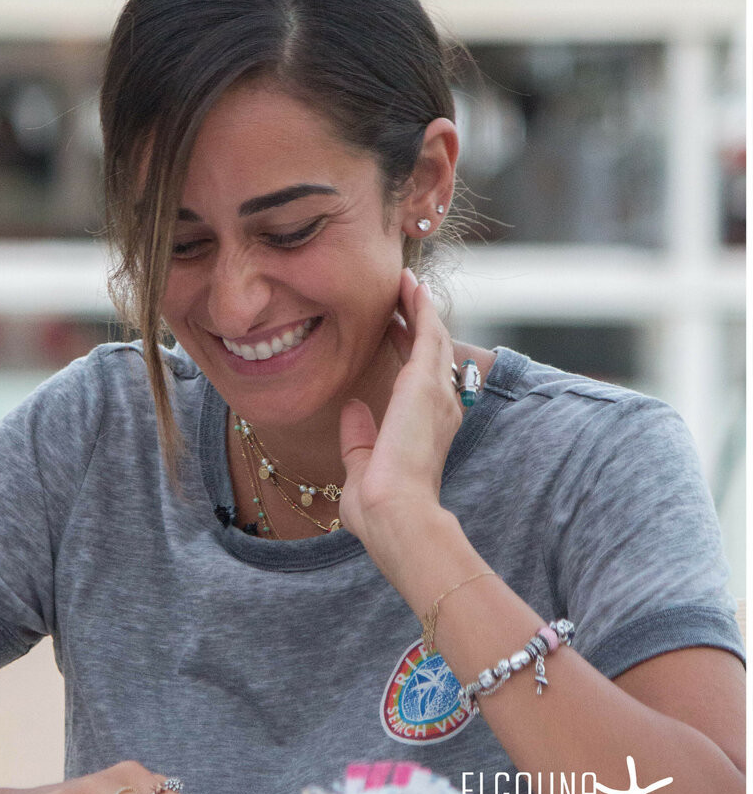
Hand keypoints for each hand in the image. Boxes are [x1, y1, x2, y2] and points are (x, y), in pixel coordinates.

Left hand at [337, 268, 463, 553]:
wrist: (395, 512)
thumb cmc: (379, 505)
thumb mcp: (361, 466)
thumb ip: (358, 438)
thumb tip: (352, 408)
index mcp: (427, 428)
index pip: (419, 380)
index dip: (409, 351)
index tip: (394, 329)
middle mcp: (441, 407)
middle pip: (431, 352)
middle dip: (417, 322)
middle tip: (402, 295)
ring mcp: (437, 392)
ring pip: (432, 336)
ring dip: (419, 307)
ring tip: (405, 281)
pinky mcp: (427, 381)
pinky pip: (429, 332)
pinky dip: (421, 307)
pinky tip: (411, 285)